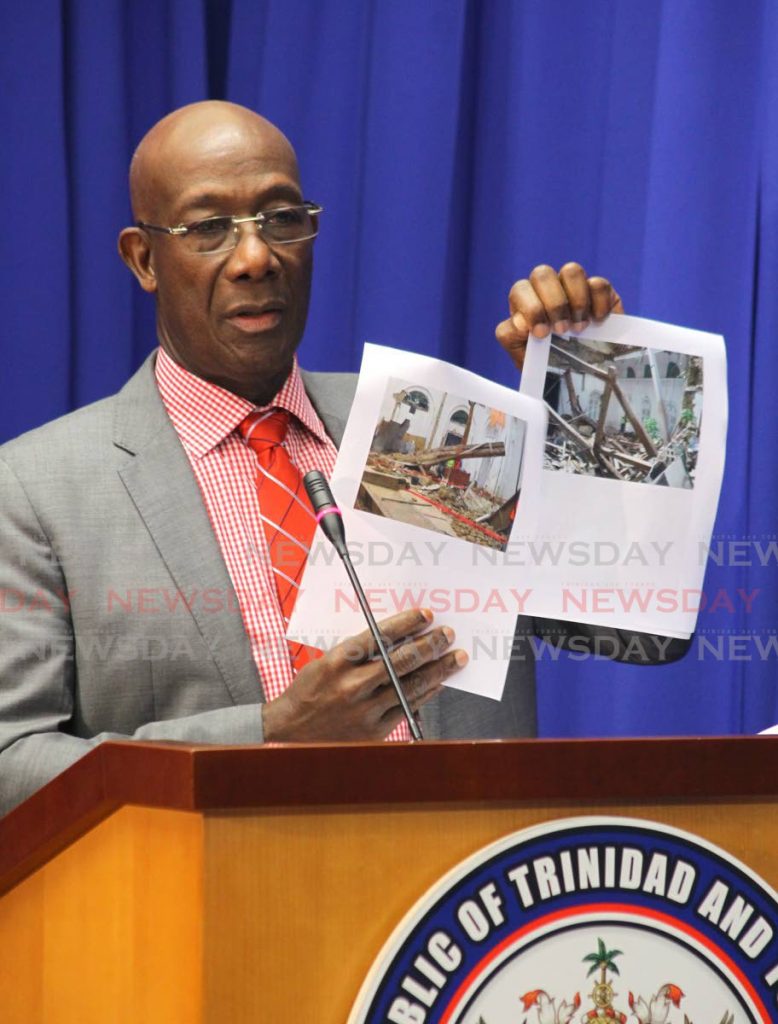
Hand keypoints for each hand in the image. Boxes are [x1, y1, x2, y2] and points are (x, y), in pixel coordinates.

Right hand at [262, 608, 466, 741]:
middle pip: (402, 661)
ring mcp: (365, 710)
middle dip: (430, 645)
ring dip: (437, 670)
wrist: (290, 733)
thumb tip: (396, 637)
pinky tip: (438, 683)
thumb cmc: (309, 691)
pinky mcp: (374, 730)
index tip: (426, 615)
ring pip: (410, 686)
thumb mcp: (326, 662)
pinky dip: (425, 694)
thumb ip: (358, 652)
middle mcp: (352, 685)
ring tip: (455, 658)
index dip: (407, 623)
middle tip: (447, 634)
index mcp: (337, 662)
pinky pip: (407, 708)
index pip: (380, 636)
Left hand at [495, 262, 623, 368]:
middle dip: (554, 303)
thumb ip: (512, 337)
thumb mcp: (523, 355)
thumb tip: (519, 321)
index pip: (520, 289)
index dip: (531, 308)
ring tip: (580, 328)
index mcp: (525, 301)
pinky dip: (598, 303)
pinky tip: (597, 322)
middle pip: (543, 274)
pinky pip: (598, 284)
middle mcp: (546, 288)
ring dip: (576, 300)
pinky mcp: (598, 291)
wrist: (578, 374)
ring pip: (571, 271)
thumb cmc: (546, 362)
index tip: (543, 334)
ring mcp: (572, 286)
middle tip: (562, 330)